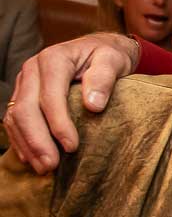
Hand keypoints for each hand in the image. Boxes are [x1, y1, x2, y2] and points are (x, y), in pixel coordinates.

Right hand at [4, 33, 138, 173]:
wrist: (98, 48)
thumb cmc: (107, 56)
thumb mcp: (112, 61)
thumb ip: (103, 79)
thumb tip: (93, 105)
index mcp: (53, 60)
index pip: (50, 96)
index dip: (58, 124)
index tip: (72, 147)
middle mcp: (32, 69)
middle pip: (25, 109)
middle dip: (37, 140)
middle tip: (51, 166)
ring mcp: (24, 82)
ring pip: (15, 116)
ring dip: (27, 145)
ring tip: (43, 168)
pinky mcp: (23, 94)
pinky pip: (13, 120)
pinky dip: (21, 140)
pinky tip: (31, 158)